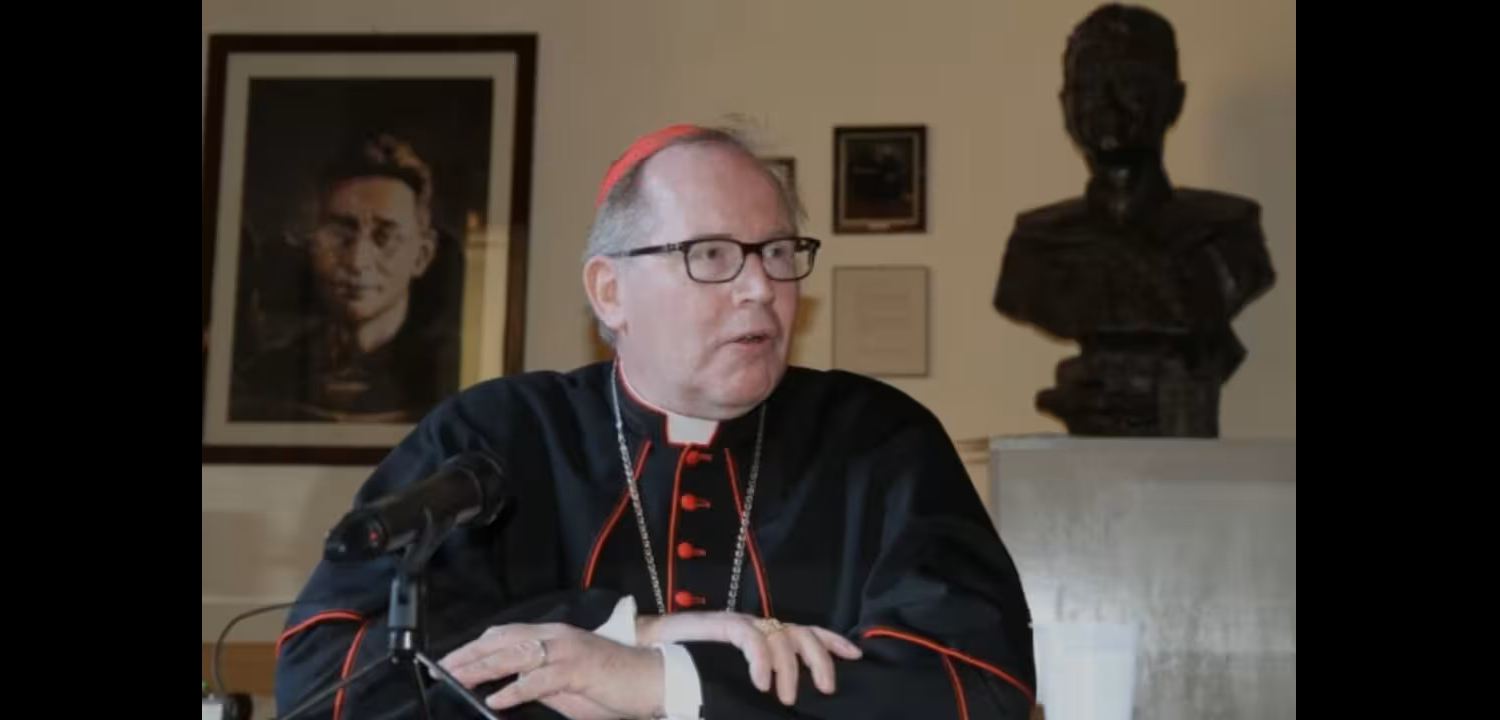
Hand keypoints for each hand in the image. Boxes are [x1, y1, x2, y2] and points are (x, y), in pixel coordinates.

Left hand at [439, 622, 663, 719]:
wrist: (651, 682)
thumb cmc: (610, 686)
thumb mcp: (566, 685)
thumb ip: (537, 683)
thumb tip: (503, 691)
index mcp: (553, 636)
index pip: (505, 635)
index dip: (475, 646)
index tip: (450, 661)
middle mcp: (557, 636)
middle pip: (503, 641)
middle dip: (470, 655)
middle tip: (442, 668)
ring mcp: (567, 650)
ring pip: (515, 655)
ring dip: (483, 668)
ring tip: (458, 679)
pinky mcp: (577, 668)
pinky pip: (539, 679)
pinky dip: (515, 689)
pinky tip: (495, 699)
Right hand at [637, 611, 861, 705]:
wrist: (646, 659)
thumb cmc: (688, 677)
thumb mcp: (732, 688)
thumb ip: (755, 693)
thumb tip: (778, 712)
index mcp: (762, 637)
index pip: (805, 632)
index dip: (832, 641)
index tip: (855, 655)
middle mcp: (755, 626)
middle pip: (802, 632)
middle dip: (821, 659)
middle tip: (825, 689)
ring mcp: (738, 624)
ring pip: (781, 636)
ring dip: (789, 668)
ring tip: (785, 696)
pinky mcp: (719, 627)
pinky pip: (751, 639)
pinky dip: (760, 661)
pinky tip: (760, 682)